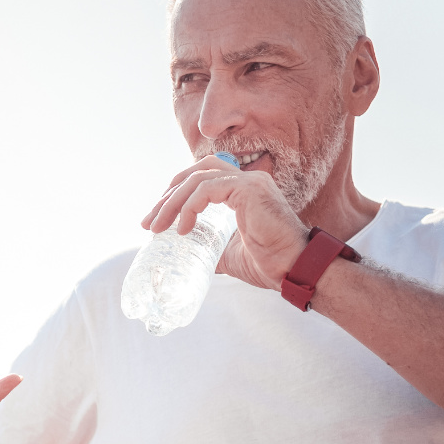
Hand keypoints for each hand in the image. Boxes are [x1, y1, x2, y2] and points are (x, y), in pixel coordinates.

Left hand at [142, 154, 308, 289]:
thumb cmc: (270, 263)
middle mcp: (246, 180)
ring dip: (171, 203)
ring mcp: (249, 181)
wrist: (294, 269)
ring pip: (196, 179)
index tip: (156, 220)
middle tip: (149, 222)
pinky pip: (207, 189)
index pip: (200, 179)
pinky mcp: (249, 188)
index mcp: (242, 191)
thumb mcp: (230, 255)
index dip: (174, 195)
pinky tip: (183, 228)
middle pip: (194, 173)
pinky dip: (189, 206)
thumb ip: (212, 248)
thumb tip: (190, 256)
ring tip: (157, 228)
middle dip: (167, 196)